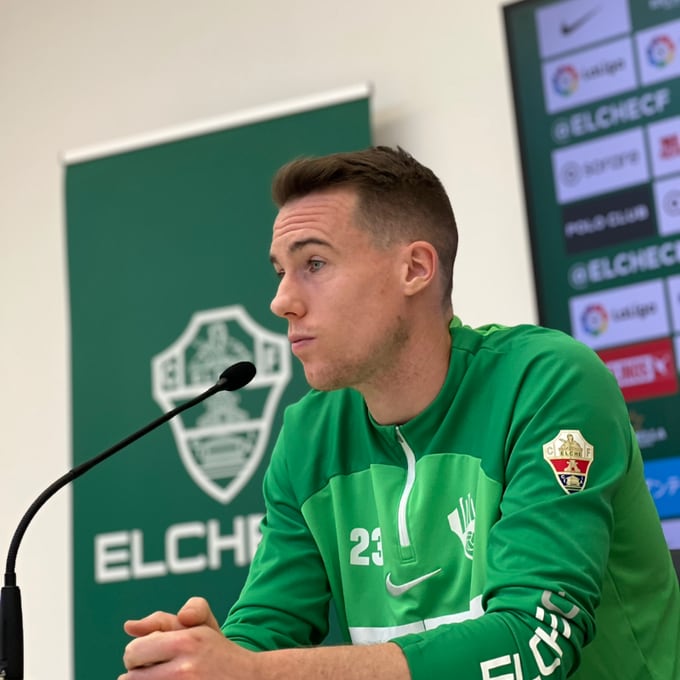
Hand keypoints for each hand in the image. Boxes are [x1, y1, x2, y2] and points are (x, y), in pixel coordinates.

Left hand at [119, 597, 257, 679]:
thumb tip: (128, 626)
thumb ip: (162, 620)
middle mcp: (184, 669)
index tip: (150, 656)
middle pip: (130, 677)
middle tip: (157, 670)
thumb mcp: (199, 627)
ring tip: (164, 677)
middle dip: (138, 672)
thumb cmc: (218, 652)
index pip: (134, 651)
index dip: (138, 654)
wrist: (250, 679)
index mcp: (187, 642)